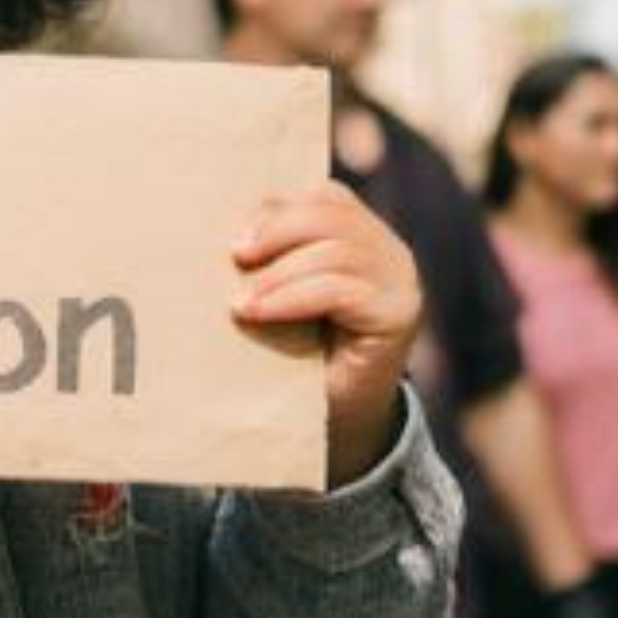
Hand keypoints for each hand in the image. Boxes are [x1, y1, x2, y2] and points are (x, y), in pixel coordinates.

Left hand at [231, 182, 420, 485]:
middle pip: (332, 214)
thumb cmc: (296, 353)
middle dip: (275, 231)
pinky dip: (292, 297)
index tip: (232, 237)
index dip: (276, 210)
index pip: (325, 197)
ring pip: (336, 251)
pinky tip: (257, 313)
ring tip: (238, 301)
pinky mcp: (399, 313)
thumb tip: (218, 230)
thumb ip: (269, 257)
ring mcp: (399, 280)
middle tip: (234, 256)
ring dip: (277, 274)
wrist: (334, 420)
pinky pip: (342, 289)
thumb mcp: (280, 293)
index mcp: (362, 235)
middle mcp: (389, 251)